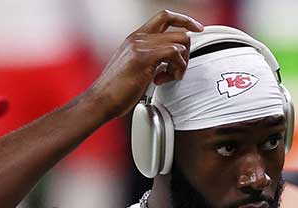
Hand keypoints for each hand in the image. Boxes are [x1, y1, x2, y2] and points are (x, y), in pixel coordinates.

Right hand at [85, 10, 203, 119]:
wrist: (100, 101)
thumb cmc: (116, 91)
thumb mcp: (136, 69)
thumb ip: (153, 60)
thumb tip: (170, 62)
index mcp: (136, 38)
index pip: (165, 17)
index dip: (184, 20)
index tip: (197, 29)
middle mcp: (138, 37)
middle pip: (178, 31)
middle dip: (186, 53)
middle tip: (177, 70)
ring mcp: (140, 45)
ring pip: (180, 42)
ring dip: (182, 63)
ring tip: (168, 77)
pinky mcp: (143, 57)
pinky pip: (174, 53)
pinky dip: (176, 68)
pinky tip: (162, 80)